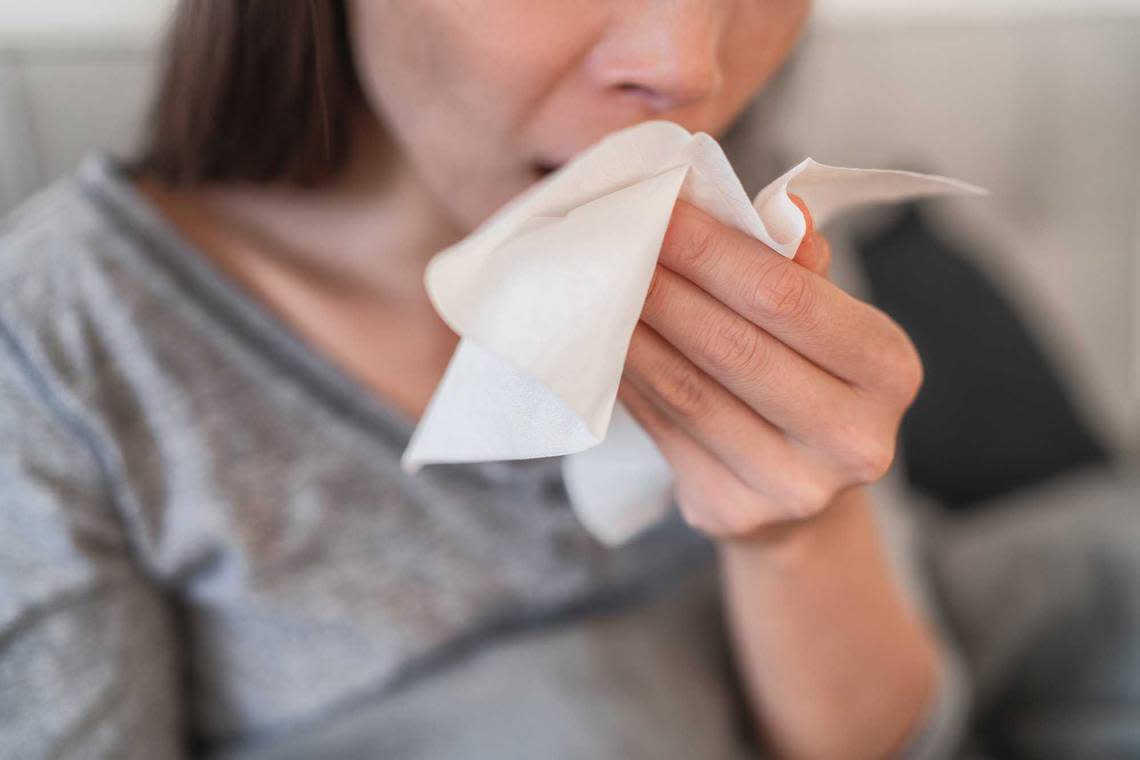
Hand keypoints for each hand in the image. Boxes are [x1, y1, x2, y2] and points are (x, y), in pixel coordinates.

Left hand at [619, 197, 922, 538]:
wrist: (802, 498)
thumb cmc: (810, 382)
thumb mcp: (827, 324)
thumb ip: (800, 271)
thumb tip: (784, 208)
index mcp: (888, 371)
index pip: (788, 298)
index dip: (714, 252)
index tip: (661, 210)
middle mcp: (853, 439)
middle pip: (734, 346)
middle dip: (666, 286)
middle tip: (616, 241)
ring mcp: (791, 486)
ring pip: (689, 390)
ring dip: (635, 330)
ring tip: (598, 285)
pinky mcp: (731, 511)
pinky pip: (663, 427)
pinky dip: (628, 377)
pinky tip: (603, 341)